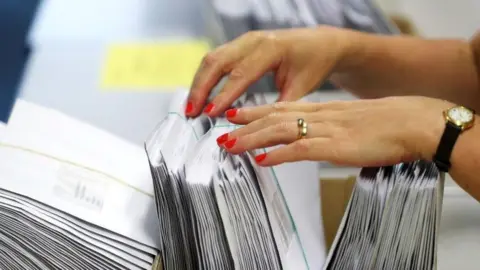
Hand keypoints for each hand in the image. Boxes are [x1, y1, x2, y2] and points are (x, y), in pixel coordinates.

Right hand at [186, 27, 351, 116]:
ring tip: (191, 107)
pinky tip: (201, 95)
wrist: (320, 44)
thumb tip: (257, 128)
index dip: (223, 95)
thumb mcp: (302, 87)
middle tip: (191, 112)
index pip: (240, 74)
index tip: (210, 112)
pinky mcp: (240, 45)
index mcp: (271, 48)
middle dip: (201, 88)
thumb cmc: (314, 63)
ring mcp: (245, 40)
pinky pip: (217, 59)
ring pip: (212, 59)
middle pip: (217, 61)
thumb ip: (278, 107)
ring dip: (199, 83)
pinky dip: (206, 77)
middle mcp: (254, 40)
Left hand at [216, 96, 451, 166]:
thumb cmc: (387, 125)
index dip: (256, 111)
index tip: (236, 114)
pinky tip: (263, 160)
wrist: (413, 123)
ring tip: (231, 144)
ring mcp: (327, 130)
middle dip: (246, 124)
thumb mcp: (351, 121)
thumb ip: (329, 128)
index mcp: (323, 110)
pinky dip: (279, 155)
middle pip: (275, 117)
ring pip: (281, 131)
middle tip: (222, 130)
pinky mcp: (336, 146)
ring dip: (253, 138)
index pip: (282, 108)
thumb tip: (311, 139)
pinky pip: (301, 150)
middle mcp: (320, 117)